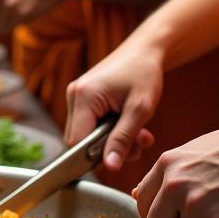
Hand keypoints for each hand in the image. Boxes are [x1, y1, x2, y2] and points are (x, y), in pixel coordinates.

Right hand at [64, 35, 161, 169]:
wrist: (144, 50)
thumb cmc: (144, 74)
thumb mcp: (139, 109)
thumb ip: (123, 140)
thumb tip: (110, 167)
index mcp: (83, 97)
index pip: (76, 142)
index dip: (95, 156)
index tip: (121, 158)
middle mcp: (73, 96)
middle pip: (80, 140)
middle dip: (109, 149)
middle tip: (138, 144)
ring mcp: (76, 97)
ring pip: (87, 135)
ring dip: (113, 141)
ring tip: (140, 134)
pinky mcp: (84, 99)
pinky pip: (90, 125)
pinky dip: (110, 131)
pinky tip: (129, 125)